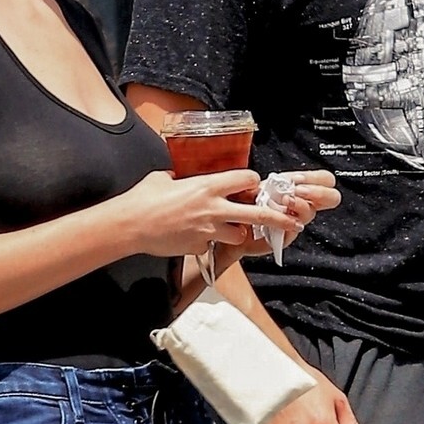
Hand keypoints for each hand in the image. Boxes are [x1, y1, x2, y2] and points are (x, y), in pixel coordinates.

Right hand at [119, 168, 293, 261]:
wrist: (129, 225)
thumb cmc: (143, 198)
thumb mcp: (165, 178)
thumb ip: (182, 178)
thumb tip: (181, 177)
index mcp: (208, 185)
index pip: (246, 179)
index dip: (252, 183)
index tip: (252, 186)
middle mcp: (214, 208)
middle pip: (258, 214)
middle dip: (278, 219)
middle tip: (293, 222)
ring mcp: (208, 230)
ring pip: (239, 234)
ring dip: (238, 232)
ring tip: (227, 229)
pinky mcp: (200, 247)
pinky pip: (213, 245)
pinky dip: (208, 242)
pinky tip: (192, 237)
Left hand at [242, 169, 340, 255]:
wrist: (231, 223)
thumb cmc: (245, 201)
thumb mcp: (261, 184)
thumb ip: (279, 181)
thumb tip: (291, 180)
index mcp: (300, 187)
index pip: (325, 180)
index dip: (317, 179)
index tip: (298, 180)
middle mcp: (302, 204)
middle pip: (332, 197)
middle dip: (317, 192)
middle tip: (298, 191)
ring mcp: (296, 220)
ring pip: (312, 211)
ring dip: (299, 203)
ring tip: (284, 201)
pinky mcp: (287, 235)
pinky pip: (295, 228)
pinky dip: (287, 221)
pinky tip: (277, 218)